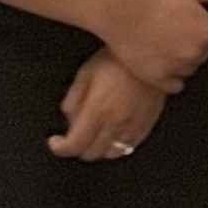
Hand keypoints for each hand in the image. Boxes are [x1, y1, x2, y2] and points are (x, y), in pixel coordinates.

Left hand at [47, 49, 169, 161]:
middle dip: (78, 147)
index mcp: (97, 110)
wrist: (150, 54)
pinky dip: (118, 145)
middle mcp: (116, 122)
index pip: (74, 145)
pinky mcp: (148, 124)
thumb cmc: (118, 60)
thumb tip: (69, 118)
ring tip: (95, 135)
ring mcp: (133, 125)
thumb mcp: (84, 74)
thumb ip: (72, 100)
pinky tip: (113, 133)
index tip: (57, 142)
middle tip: (74, 136)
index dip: (61, 148)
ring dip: (99, 148)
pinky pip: (130, 146)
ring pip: (112, 153)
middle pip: (92, 153)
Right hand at [102, 0, 207, 90]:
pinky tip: (161, 62)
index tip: (186, 23)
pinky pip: (175, 84)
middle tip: (172, 32)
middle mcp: (196, 52)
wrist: (118, 10)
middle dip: (192, 44)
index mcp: (206, 31)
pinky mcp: (159, 78)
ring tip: (163, 45)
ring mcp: (178, 67)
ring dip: (182, 60)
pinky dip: (170, 77)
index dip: (200, 27)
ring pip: (190, 68)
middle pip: (202, 52)